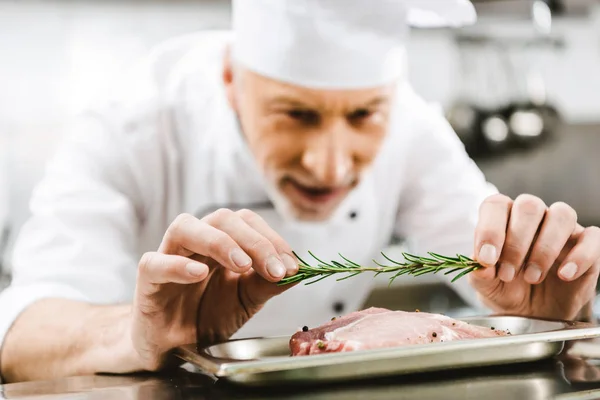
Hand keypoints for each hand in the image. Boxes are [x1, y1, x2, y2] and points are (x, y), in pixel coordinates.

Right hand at [129, 209, 297, 370]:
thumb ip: (267, 285)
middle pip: (221, 218)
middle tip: (274, 269)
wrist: (174, 348)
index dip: (271, 239)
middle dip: (254, 241)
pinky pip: (155, 263)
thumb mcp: (246, 301)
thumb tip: (297, 272)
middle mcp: (195, 242)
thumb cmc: (207, 316)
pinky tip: (199, 274)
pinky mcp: (148, 279)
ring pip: (186, 227)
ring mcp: (169, 256)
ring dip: (219, 242)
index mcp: (221, 242)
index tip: (290, 265)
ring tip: (242, 264)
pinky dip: (178, 265)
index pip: (246, 222)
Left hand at [469, 194, 599, 319]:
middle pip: (528, 206)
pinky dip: (579, 256)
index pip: (496, 205)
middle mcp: (533, 217)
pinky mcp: (588, 245)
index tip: (486, 259)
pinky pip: (592, 237)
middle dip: (516, 242)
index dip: (490, 229)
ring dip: (544, 248)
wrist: (535, 313)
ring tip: (531, 277)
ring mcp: (562, 229)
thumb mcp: (486, 285)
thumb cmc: (507, 289)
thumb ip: (479, 273)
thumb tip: (479, 264)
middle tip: (508, 274)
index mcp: (504, 217)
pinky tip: (564, 275)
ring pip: (561, 214)